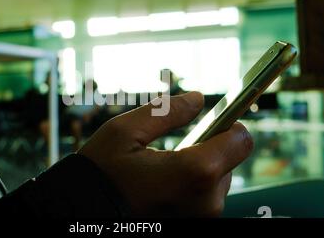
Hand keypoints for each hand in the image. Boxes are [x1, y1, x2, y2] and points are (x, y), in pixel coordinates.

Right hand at [78, 92, 253, 216]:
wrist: (82, 215)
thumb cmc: (100, 175)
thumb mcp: (125, 132)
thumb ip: (166, 111)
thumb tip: (197, 99)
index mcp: (194, 172)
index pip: (241, 141)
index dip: (231, 124)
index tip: (217, 118)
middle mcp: (206, 201)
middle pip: (228, 161)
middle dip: (207, 149)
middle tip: (175, 147)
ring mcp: (201, 219)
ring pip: (216, 180)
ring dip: (197, 169)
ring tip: (163, 169)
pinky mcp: (193, 226)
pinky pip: (203, 198)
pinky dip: (190, 186)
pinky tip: (164, 184)